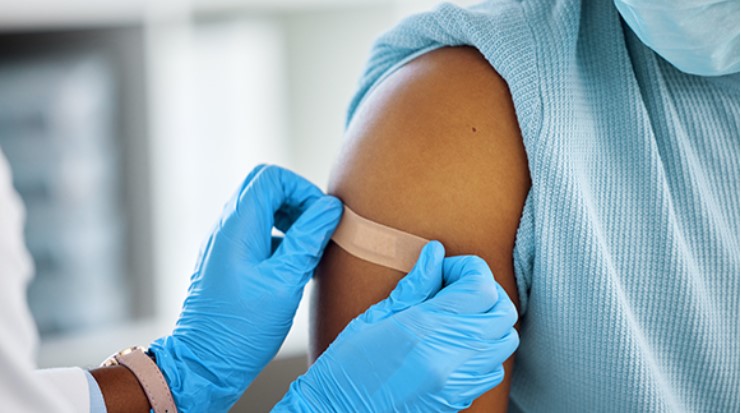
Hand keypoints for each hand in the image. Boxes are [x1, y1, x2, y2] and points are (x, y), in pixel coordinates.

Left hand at [149, 164, 342, 412]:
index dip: (302, 190)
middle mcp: (226, 228)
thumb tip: (330, 208)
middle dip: (296, 201)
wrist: (205, 364)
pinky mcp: (226, 261)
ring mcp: (223, 244)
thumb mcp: (286, 281)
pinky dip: (277, 238)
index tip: (321, 217)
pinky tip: (294, 267)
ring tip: (308, 249)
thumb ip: (309, 239)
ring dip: (288, 220)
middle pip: (264, 188)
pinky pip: (254, 233)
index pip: (272, 178)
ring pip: (260, 209)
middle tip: (316, 229)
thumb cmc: (243, 327)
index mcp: (238, 226)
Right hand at [274, 241, 519, 411]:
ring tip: (458, 314)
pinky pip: (493, 368)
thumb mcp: (376, 316)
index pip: (481, 288)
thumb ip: (415, 285)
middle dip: (486, 290)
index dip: (470, 268)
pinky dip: (485, 349)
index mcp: (425, 330)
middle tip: (455, 287)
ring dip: (490, 320)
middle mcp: (450, 358)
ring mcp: (458, 383)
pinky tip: (456, 343)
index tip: (446, 268)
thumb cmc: (347, 365)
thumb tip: (436, 253)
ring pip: (506, 341)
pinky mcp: (458, 399)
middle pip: (503, 313)